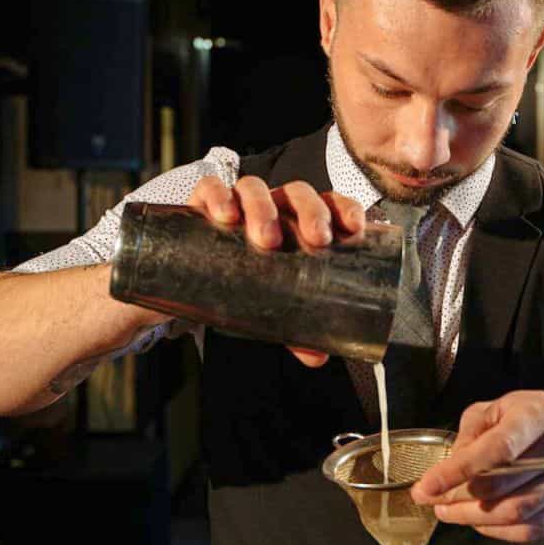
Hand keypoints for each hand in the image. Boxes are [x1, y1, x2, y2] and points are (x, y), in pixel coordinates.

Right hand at [186, 175, 365, 366]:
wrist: (190, 285)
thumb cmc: (244, 287)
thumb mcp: (271, 309)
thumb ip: (295, 330)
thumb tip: (317, 356)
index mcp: (298, 224)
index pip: (329, 204)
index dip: (345, 209)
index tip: (353, 228)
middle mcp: (272, 208)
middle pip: (297, 193)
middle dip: (311, 211)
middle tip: (316, 240)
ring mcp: (237, 203)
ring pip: (255, 188)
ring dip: (265, 208)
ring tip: (267, 240)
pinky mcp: (201, 205)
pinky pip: (210, 189)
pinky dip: (219, 196)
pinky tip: (225, 216)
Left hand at [410, 391, 543, 542]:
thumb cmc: (526, 423)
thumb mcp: (495, 410)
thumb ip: (470, 434)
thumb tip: (449, 470)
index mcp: (540, 415)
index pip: (498, 449)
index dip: (458, 470)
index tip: (427, 485)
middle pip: (503, 485)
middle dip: (458, 497)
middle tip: (432, 499)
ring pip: (514, 513)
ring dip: (472, 517)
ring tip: (448, 511)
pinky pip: (528, 530)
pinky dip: (496, 531)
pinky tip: (477, 521)